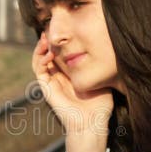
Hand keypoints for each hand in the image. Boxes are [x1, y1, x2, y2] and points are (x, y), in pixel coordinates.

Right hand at [32, 33, 114, 151]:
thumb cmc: (99, 106)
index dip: (60, 41)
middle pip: (48, 53)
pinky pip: (39, 70)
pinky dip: (40, 59)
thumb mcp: (101, 80)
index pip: (61, 54)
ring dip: (41, 47)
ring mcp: (51, 82)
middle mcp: (58, 77)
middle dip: (48, 40)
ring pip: (39, 59)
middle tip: (50, 29)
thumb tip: (111, 50)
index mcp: (70, 75)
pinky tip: (49, 52)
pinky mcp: (46, 88)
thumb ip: (100, 67)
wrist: (91, 123)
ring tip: (46, 37)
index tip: (66, 30)